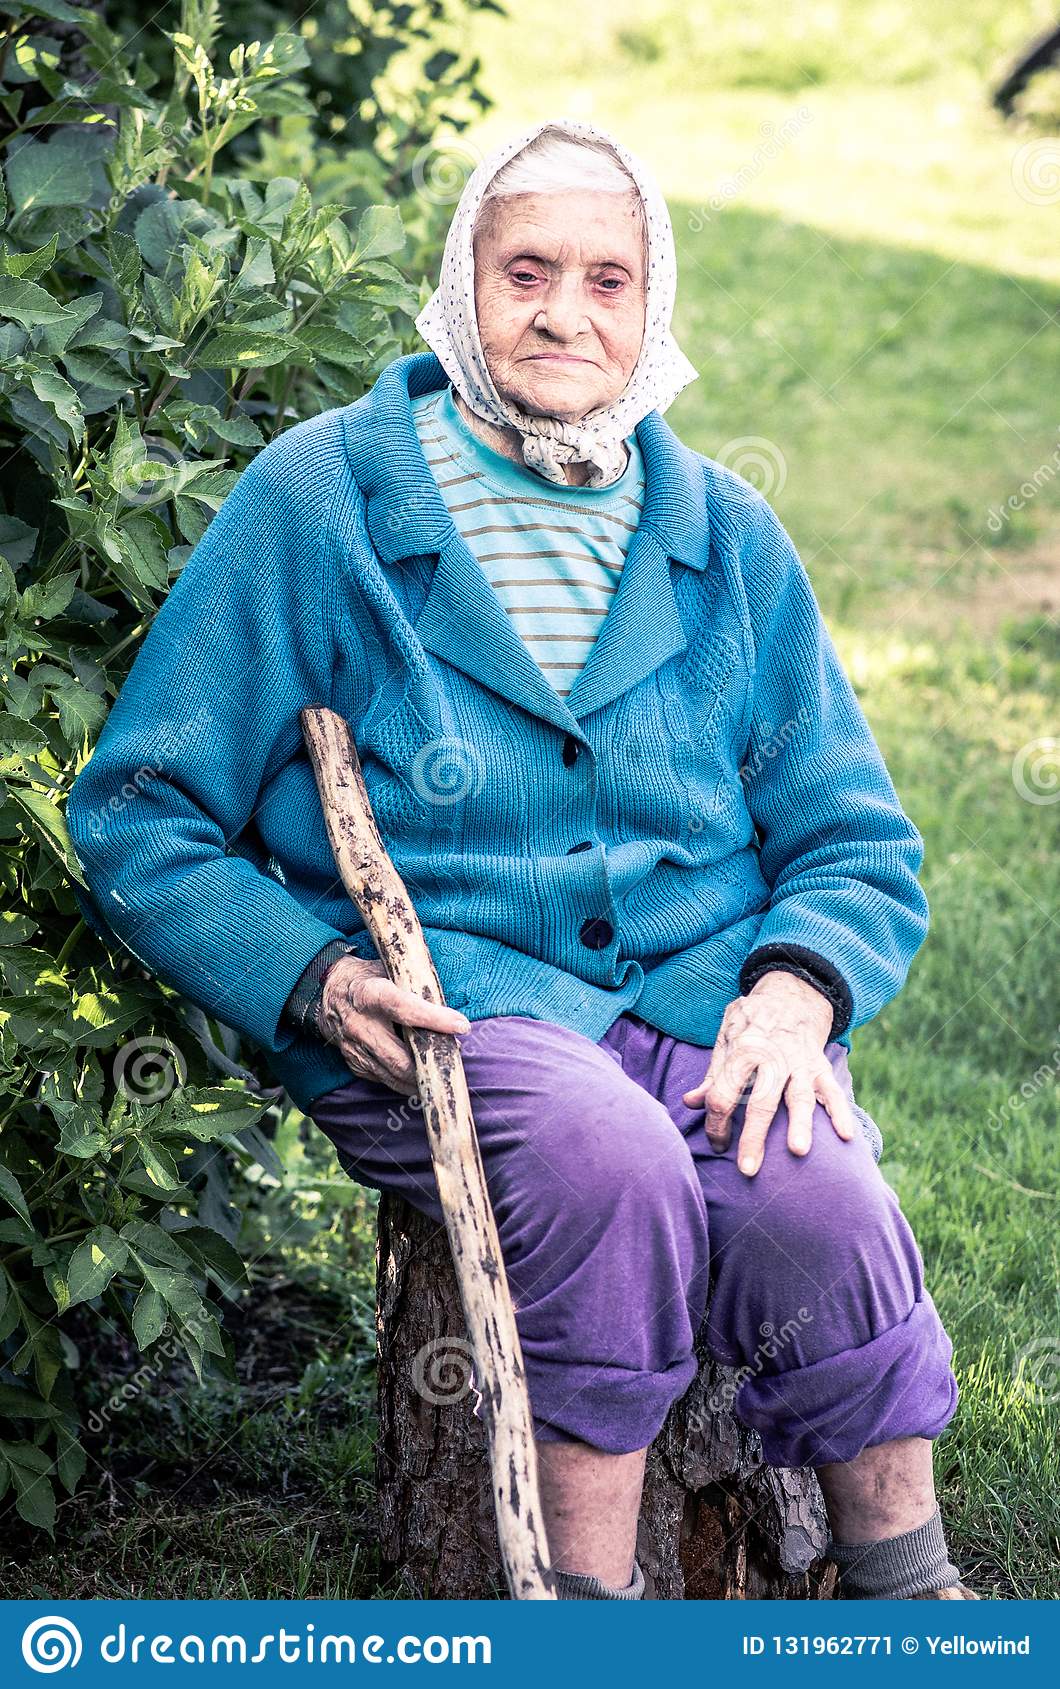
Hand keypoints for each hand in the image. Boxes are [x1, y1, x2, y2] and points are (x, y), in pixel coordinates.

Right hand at [318, 955, 470, 1090]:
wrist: (327, 992)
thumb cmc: (367, 978)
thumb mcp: (387, 968)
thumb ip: (413, 984)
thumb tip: (448, 1001)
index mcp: (370, 994)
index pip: (406, 1009)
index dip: (435, 1019)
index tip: (462, 1025)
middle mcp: (359, 1023)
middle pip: (400, 1056)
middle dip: (429, 1064)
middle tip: (453, 1060)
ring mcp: (353, 1047)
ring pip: (393, 1074)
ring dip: (420, 1078)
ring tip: (441, 1073)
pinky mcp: (353, 1062)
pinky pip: (383, 1078)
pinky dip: (404, 1080)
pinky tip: (419, 1075)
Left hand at [681, 970, 855, 1175]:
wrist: (792, 992)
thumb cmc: (752, 1021)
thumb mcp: (726, 1037)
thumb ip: (713, 1073)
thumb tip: (690, 1103)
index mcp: (742, 1051)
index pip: (724, 1092)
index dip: (716, 1121)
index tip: (717, 1144)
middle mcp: (772, 1058)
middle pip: (761, 1100)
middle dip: (754, 1136)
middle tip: (747, 1169)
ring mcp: (800, 1062)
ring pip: (800, 1096)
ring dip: (800, 1124)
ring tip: (797, 1151)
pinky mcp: (821, 1066)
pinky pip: (833, 1090)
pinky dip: (841, 1112)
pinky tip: (846, 1136)